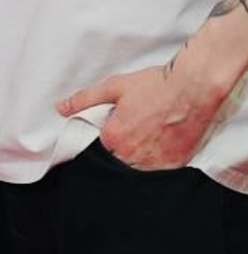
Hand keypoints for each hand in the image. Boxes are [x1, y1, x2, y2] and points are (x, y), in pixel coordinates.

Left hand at [57, 63, 227, 170]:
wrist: (191, 88)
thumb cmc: (154, 86)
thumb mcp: (113, 87)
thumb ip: (84, 100)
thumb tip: (61, 108)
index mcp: (114, 137)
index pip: (101, 146)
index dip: (108, 133)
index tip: (118, 122)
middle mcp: (134, 154)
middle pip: (120, 158)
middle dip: (123, 144)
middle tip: (137, 123)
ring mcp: (156, 162)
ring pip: (140, 165)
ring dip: (140, 152)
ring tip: (150, 129)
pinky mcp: (176, 164)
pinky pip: (160, 168)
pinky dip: (159, 157)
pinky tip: (162, 137)